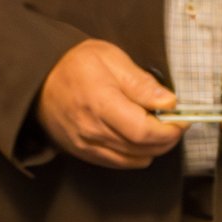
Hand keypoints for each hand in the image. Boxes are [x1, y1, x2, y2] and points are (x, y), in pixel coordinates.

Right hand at [38, 38, 185, 168]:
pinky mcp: (84, 153)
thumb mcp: (111, 58)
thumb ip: (142, 83)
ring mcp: (86, 145)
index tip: (182, 119)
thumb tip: (169, 101)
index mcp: (101, 103)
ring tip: (157, 127)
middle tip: (175, 121)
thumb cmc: (75, 64)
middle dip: (167, 138)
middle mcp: (92, 130)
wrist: (39, 79)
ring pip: (134, 159)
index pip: (144, 131)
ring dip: (153, 147)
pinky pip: (119, 163)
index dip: (170, 130)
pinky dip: (136, 154)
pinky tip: (138, 137)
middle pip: (143, 149)